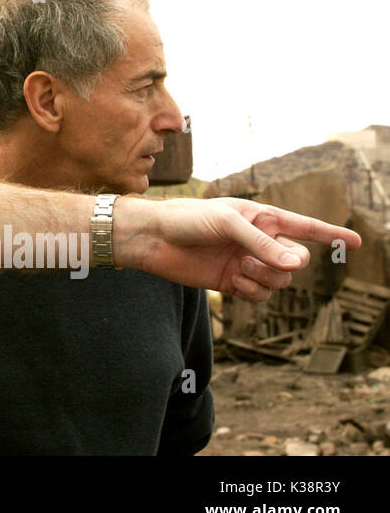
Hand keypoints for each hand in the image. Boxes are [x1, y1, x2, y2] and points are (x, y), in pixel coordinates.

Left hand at [118, 196, 361, 300]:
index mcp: (262, 217)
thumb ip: (262, 243)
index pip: (305, 226)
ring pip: (281, 281)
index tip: (358, 242)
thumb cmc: (187, 219)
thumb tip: (295, 267)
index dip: (332, 234)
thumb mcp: (227, 223)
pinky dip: (252, 291)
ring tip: (240, 268)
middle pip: (297, 260)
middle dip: (286, 263)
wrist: (154, 239)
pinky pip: (261, 295)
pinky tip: (232, 281)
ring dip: (265, 278)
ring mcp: (247, 262)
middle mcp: (259, 241)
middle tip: (259, 259)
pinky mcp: (234, 282)